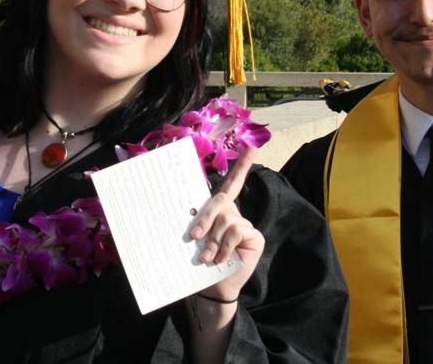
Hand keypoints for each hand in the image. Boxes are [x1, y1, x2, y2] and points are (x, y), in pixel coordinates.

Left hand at [186, 146, 264, 301]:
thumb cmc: (197, 261)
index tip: (252, 145)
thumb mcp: (191, 238)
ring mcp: (246, 225)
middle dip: (205, 217)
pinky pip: (237, 231)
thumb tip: (177, 206)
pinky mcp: (254, 237)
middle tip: (194, 237)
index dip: (243, 165)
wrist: (210, 288)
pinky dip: (225, 246)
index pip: (233, 182)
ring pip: (226, 219)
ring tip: (207, 257)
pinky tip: (221, 259)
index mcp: (220, 209)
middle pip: (221, 200)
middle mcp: (235, 213)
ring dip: (213, 240)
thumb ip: (191, 220)